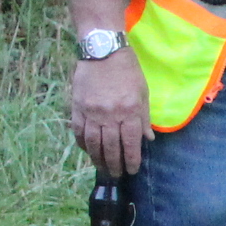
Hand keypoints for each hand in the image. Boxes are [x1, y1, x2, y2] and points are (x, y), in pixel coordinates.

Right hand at [70, 46, 148, 176]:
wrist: (103, 51)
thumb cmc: (127, 71)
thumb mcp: (143, 92)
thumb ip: (144, 118)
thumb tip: (148, 139)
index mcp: (129, 110)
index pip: (131, 142)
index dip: (131, 160)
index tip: (132, 170)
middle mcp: (110, 114)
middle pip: (111, 147)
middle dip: (114, 164)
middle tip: (116, 175)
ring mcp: (91, 112)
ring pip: (93, 143)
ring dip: (98, 159)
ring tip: (102, 168)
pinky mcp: (77, 107)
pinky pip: (78, 131)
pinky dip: (83, 144)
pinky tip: (88, 151)